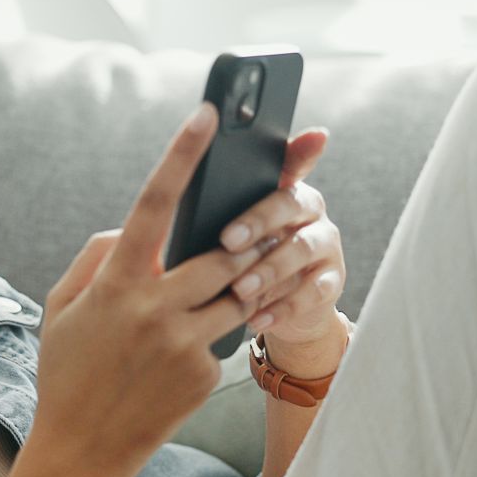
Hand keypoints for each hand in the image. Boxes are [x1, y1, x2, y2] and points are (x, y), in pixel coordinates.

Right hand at [30, 103, 267, 476]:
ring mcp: (181, 342)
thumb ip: (100, 256)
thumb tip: (136, 228)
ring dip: (267, 271)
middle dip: (258, 226)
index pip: (154, 203)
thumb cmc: (68, 370)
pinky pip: (230, 334)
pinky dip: (236, 323)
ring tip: (291, 253)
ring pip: (243, 291)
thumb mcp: (63, 306)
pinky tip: (238, 322)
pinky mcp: (201, 373)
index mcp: (116, 281)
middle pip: (225, 250)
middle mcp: (153, 307)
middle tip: (289, 201)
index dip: (182, 154)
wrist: (81, 449)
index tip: (209, 115)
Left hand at [217, 127, 348, 377]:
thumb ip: (194, 215)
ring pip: (302, 248)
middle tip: (226, 241)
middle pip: (289, 203)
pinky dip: (283, 306)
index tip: (245, 166)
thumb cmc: (233, 264)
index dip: (269, 158)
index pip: (281, 161)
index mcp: (277, 186)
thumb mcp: (209, 238)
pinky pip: (313, 291)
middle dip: (257, 221)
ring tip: (239, 289)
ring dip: (269, 269)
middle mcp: (306, 209)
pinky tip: (257, 318)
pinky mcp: (331, 281)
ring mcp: (323, 244)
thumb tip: (145, 219)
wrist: (274, 310)